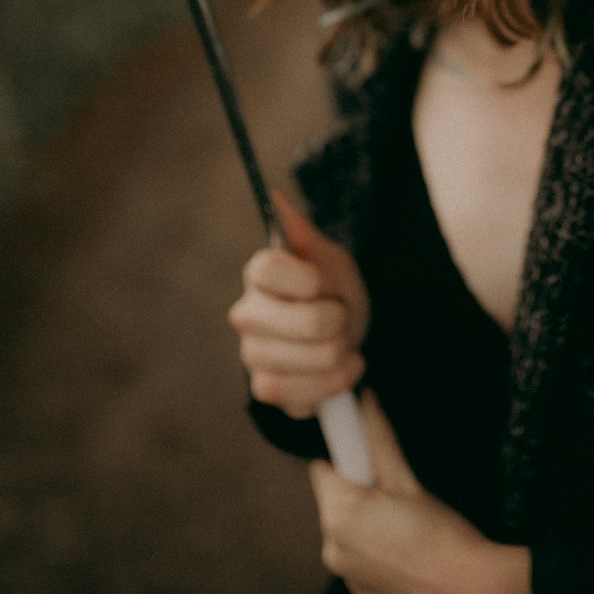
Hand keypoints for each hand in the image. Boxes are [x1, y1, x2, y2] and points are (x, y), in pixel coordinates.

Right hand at [228, 191, 369, 418]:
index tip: (320, 282)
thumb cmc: (333, 291)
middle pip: (302, 321)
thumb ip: (304, 236)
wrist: (345, 335)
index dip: (302, 278)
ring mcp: (253, 354)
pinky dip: (334, 383)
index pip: (265, 269)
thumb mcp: (331, 260)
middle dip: (337, 320)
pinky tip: (340, 368)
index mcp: (261, 275)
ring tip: (343, 343)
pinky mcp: (267, 389)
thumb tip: (277, 198)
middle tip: (339, 315)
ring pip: (310, 360)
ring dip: (340, 353)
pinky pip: (304, 394)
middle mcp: (248, 314)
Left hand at [309, 390, 535, 593]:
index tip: (372, 461)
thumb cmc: (441, 535)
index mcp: (339, 515)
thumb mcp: (407, 481)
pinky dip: (375, 548)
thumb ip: (379, 439)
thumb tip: (366, 400)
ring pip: (346, 530)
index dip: (348, 460)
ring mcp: (345, 576)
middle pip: (334, 500)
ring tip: (408, 524)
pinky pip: (358, 557)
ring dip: (367, 521)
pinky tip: (407, 549)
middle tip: (398, 493)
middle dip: (360, 491)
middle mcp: (331, 548)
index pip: (322, 469)